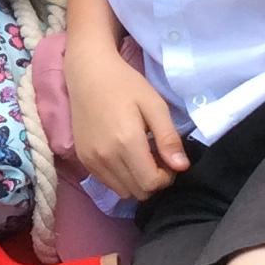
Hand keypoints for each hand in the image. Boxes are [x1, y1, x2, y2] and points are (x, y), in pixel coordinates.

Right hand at [66, 45, 190, 199]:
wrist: (87, 72)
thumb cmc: (124, 84)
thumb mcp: (154, 105)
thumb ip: (168, 138)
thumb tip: (182, 167)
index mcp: (126, 142)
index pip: (151, 183)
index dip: (167, 177)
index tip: (168, 159)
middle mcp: (106, 156)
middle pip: (138, 192)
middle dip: (153, 181)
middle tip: (157, 157)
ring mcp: (91, 159)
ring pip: (123, 191)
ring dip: (137, 181)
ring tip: (140, 157)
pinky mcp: (82, 158)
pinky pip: (107, 183)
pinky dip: (120, 177)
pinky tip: (123, 156)